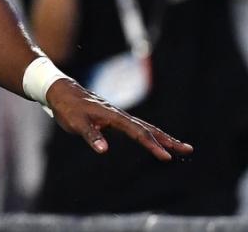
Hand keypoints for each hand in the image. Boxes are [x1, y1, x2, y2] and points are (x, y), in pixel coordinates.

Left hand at [45, 79, 192, 160]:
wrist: (60, 91)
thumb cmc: (67, 107)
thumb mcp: (75, 123)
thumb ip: (90, 135)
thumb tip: (104, 150)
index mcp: (113, 116)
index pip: (137, 132)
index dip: (152, 144)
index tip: (166, 156)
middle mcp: (119, 114)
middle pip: (148, 128)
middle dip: (168, 139)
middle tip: (187, 149)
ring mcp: (117, 116)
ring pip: (145, 127)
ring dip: (162, 137)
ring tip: (180, 147)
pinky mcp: (114, 118)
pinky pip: (137, 127)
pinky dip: (149, 134)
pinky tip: (155, 139)